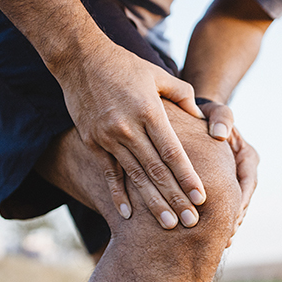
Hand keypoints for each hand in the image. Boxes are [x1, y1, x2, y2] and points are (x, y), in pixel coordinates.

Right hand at [56, 40, 206, 228]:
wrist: (79, 57)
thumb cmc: (124, 65)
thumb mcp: (158, 74)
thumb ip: (182, 94)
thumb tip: (200, 116)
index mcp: (149, 112)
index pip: (172, 152)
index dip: (187, 177)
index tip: (201, 198)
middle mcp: (128, 128)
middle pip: (156, 171)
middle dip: (175, 198)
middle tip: (190, 222)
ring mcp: (107, 137)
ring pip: (135, 177)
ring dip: (152, 203)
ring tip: (168, 224)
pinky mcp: (92, 141)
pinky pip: (108, 173)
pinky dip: (117, 195)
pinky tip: (128, 215)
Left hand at [197, 101, 258, 246]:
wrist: (200, 117)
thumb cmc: (208, 113)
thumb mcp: (216, 111)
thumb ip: (221, 117)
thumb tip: (221, 132)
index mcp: (248, 156)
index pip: (247, 183)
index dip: (240, 202)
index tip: (231, 218)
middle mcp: (245, 171)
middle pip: (243, 201)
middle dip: (234, 220)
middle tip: (225, 239)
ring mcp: (235, 180)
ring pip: (234, 207)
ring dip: (228, 225)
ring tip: (219, 245)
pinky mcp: (223, 187)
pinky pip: (224, 206)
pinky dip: (219, 221)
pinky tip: (210, 239)